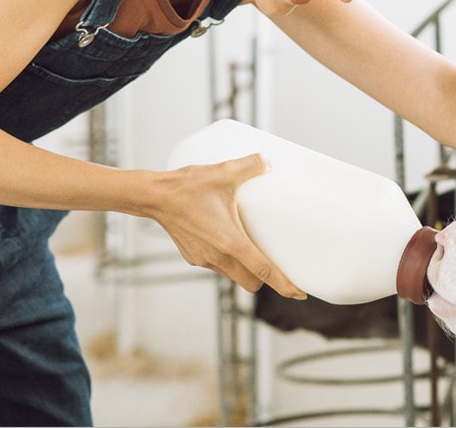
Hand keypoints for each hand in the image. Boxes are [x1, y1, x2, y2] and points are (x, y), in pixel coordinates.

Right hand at [150, 155, 306, 298]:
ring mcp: (204, 259)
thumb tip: (269, 162)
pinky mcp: (193, 256)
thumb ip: (251, 165)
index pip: (265, 271)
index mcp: (231, 243)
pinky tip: (227, 239)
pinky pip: (217, 266)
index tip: (300, 293)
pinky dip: (228, 260)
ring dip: (245, 269)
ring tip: (253, 248)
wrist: (154, 197)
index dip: (285, 284)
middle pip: (251, 281)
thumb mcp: (224, 172)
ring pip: (233, 275)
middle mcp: (218, 257)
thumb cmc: (188, 187)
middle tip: (277, 264)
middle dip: (266, 279)